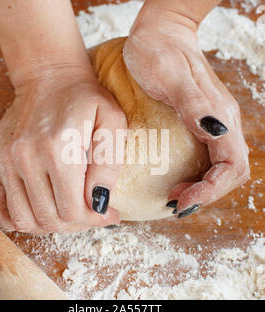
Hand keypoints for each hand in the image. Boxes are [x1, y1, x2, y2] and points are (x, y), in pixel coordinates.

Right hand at [0, 74, 125, 232]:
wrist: (49, 78)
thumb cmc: (85, 99)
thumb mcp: (112, 122)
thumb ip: (108, 164)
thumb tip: (100, 202)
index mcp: (59, 148)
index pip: (73, 209)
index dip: (94, 220)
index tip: (108, 216)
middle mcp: (26, 157)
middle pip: (48, 218)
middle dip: (76, 224)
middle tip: (90, 214)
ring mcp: (4, 160)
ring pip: (23, 219)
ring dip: (49, 224)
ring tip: (67, 212)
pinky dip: (14, 219)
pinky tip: (36, 210)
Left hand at [123, 9, 249, 217]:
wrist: (160, 31)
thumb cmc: (158, 49)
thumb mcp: (169, 75)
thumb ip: (193, 103)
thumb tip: (215, 132)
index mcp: (218, 114)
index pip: (230, 165)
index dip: (211, 190)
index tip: (183, 201)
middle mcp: (221, 122)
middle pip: (229, 172)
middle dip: (206, 194)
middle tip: (175, 203)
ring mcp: (212, 123)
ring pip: (219, 168)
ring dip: (201, 189)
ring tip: (174, 197)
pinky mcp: (200, 122)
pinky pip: (207, 158)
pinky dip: (195, 177)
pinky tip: (176, 180)